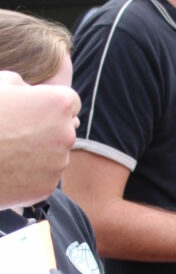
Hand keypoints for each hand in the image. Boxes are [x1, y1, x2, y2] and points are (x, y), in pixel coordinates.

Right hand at [0, 74, 80, 206]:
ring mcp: (58, 164)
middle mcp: (66, 135)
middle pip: (63, 130)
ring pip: (54, 155)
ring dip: (38, 152)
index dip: (52, 104)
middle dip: (47, 129)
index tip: (36, 108)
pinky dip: (29, 174)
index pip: (70, 102)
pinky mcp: (47, 187)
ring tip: (7, 150)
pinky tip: (7, 168)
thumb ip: (23, 85)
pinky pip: (42, 177)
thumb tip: (31, 93)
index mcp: (58, 104)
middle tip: (16, 131)